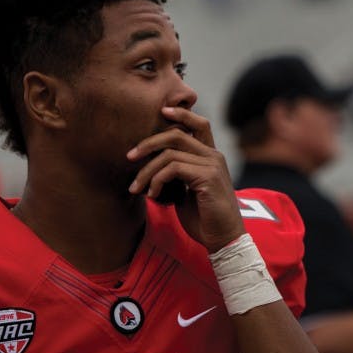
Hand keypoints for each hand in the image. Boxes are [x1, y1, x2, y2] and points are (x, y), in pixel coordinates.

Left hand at [127, 106, 245, 252]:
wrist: (223, 240)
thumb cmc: (203, 219)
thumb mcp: (186, 192)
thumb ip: (175, 176)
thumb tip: (150, 169)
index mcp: (211, 157)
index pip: (199, 124)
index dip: (181, 114)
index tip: (161, 111)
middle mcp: (214, 156)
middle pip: (177, 134)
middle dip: (149, 142)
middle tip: (129, 156)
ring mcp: (212, 165)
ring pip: (170, 153)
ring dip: (147, 170)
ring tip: (136, 188)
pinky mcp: (208, 177)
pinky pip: (173, 168)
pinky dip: (157, 180)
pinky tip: (152, 195)